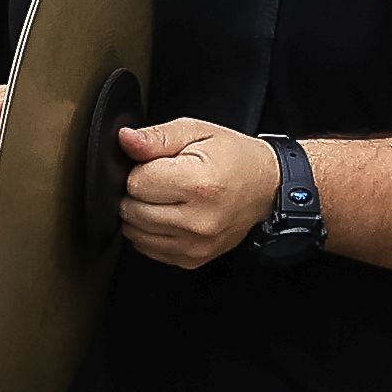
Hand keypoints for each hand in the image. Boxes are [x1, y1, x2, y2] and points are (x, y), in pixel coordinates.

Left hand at [111, 114, 279, 266]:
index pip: (135, 183)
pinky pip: (149, 249)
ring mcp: (196, 244)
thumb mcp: (196, 132)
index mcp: (198, 184)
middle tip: (165, 181)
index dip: (141, 170)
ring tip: (169, 198)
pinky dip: (151, 233)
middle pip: (132, 211)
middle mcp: (198, 220)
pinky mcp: (192, 259)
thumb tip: (125, 139)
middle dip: (139, 193)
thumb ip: (156, 137)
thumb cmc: (234, 158)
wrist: (266, 187)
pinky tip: (171, 216)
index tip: (159, 166)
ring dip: (142, 214)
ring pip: (136, 233)